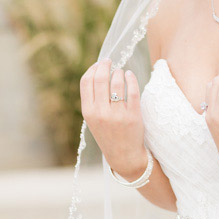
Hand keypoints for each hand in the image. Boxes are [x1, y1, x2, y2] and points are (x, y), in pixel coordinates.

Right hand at [79, 60, 149, 181]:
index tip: (99, 64)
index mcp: (88, 112)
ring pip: (116, 82)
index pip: (86, 81)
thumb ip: (93, 99)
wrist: (123, 156)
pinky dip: (130, 78)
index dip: (93, 68)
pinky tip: (130, 75)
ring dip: (118, 72)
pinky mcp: (132, 115)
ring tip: (120, 72)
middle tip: (110, 62)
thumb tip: (98, 71)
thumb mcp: (94, 119)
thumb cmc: (108, 134)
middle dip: (105, 65)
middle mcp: (100, 113)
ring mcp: (117, 114)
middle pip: (100, 78)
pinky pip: (132, 90)